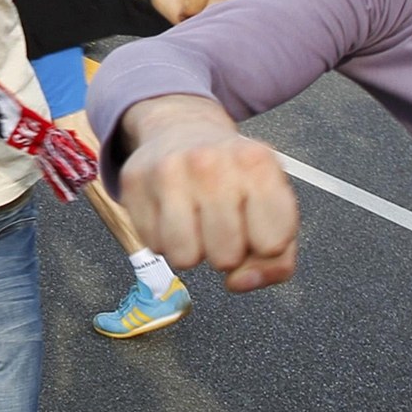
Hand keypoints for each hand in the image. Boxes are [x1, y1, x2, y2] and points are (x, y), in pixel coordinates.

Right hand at [117, 95, 297, 291]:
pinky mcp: (134, 182)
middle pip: (227, 258)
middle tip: (223, 223)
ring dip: (193, 250)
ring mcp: (168, 170)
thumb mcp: (273, 207)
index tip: (259, 227)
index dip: (266, 248)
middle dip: (227, 251)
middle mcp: (211, 162)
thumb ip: (277, 260)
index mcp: (258, 163)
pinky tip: (173, 212)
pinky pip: (154, 246)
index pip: (273, 245)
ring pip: (185, 258)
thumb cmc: (233, 177)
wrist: (182, 128)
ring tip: (197, 221)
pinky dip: (165, 238)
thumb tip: (239, 282)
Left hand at [149, 0, 253, 21]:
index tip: (185, 12)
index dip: (193, 6)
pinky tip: (225, 14)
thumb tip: (191, 20)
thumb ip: (172, 7)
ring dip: (222, 17)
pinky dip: (236, 17)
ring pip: (237, 6)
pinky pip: (250, 9)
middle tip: (197, 15)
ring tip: (211, 12)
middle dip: (207, 14)